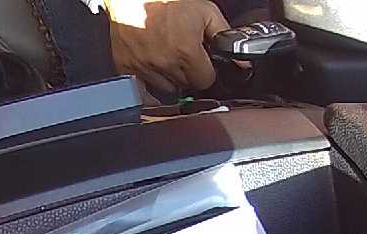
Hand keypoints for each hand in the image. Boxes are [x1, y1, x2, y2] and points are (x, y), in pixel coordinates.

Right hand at [104, 0, 229, 94]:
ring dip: (170, 78)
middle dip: (189, 73)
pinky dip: (150, 78)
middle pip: (186, 86)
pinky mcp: (126, 67)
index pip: (205, 81)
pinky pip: (143, 86)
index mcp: (185, 51)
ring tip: (169, 57)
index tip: (203, 63)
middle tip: (185, 54)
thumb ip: (224, 36)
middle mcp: (164, 63)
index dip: (207, 71)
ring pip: (165, 89)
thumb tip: (240, 60)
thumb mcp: (205, 11)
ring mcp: (143, 68)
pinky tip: (153, 62)